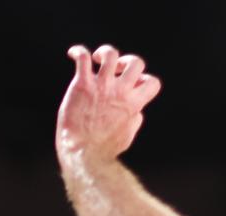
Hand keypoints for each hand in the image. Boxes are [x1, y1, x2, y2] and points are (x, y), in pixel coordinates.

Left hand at [56, 45, 161, 161]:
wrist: (82, 153)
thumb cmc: (103, 149)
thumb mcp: (127, 135)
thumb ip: (134, 119)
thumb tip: (137, 111)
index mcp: (134, 104)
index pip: (152, 82)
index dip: (144, 80)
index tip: (132, 87)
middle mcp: (120, 91)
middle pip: (135, 62)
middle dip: (127, 62)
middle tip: (115, 73)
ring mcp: (101, 86)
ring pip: (111, 54)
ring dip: (105, 53)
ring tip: (97, 60)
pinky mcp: (82, 85)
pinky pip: (82, 58)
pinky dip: (78, 51)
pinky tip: (73, 53)